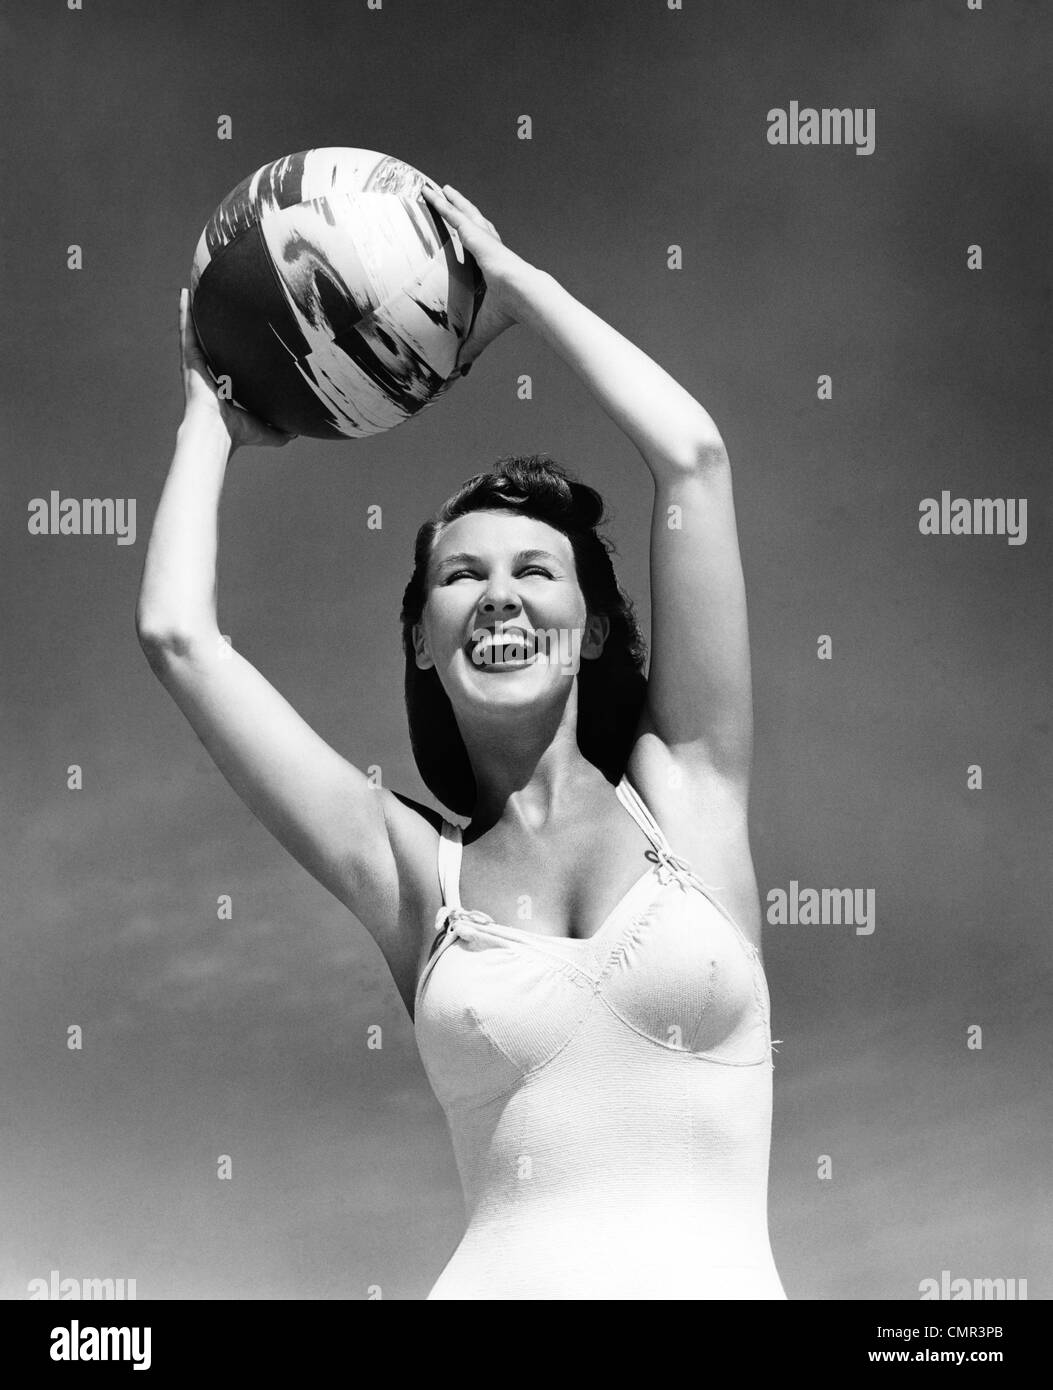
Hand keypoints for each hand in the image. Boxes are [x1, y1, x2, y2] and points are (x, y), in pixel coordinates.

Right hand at [178, 287, 294, 451]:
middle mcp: (209, 372)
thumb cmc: (238, 434)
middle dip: (210, 323)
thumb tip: (297, 432)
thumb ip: (280, 430)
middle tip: (215, 301)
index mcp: (223, 384)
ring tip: (194, 288)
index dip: (231, 348)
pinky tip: (184, 293)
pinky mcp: (190, 360)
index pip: (227, 361)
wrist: (218, 434)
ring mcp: (197, 364)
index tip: (237, 334)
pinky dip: (184, 313)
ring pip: (196, 331)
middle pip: (210, 341)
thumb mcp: (265, 430)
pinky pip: (187, 331)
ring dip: (194, 311)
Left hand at [422, 183, 532, 372]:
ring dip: (451, 201)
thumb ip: (468, 345)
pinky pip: (454, 215)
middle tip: (447, 200)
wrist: (524, 297)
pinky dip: (442, 203)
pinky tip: (430, 192)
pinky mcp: (477, 234)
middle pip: (470, 226)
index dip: (469, 244)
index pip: (476, 253)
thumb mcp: (481, 329)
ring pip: (463, 214)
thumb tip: (457, 370)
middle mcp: (488, 250)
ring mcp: (483, 239)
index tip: (462, 237)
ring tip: (440, 189)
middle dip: (460, 212)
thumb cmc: (506, 314)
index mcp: (490, 269)